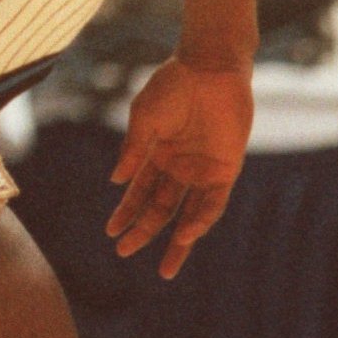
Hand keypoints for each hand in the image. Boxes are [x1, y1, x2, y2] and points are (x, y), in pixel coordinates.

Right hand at [107, 58, 252, 279]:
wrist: (210, 68)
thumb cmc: (172, 85)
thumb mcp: (145, 117)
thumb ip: (134, 149)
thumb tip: (116, 182)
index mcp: (156, 153)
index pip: (139, 191)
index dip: (126, 211)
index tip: (112, 232)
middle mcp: (179, 167)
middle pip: (160, 208)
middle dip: (143, 231)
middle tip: (124, 252)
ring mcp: (202, 170)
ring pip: (188, 215)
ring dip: (177, 241)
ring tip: (165, 269)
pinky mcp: (226, 169)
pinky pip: (213, 203)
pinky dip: (200, 221)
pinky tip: (186, 235)